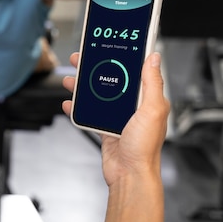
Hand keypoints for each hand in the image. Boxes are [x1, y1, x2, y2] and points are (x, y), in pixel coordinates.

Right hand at [62, 52, 169, 186]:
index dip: (119, 57)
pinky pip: (89, 113)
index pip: (133, 70)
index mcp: (147, 99)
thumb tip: (153, 58)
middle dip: (93, 69)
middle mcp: (133, 107)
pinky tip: (69, 102)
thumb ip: (152, 83)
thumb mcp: (152, 110)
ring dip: (82, 86)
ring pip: (97, 95)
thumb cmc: (144, 147)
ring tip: (70, 79)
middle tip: (79, 60)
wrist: (130, 174)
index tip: (107, 46)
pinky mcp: (106, 129)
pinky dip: (77, 107)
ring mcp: (118, 118)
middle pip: (110, 80)